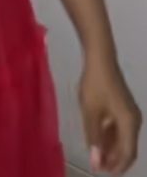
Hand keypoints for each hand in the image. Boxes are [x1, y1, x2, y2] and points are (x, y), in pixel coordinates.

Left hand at [79, 56, 141, 174]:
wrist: (100, 60)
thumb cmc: (95, 86)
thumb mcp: (91, 113)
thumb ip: (94, 137)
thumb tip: (96, 161)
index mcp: (130, 123)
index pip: (128, 153)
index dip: (116, 165)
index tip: (102, 172)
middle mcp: (134, 121)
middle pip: (127, 147)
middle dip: (113, 158)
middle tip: (96, 165)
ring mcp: (129, 113)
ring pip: (122, 137)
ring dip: (111, 147)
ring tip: (95, 155)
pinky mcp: (122, 106)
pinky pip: (119, 127)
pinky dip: (110, 135)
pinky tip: (97, 138)